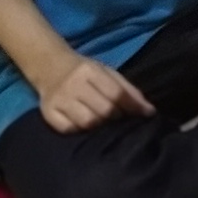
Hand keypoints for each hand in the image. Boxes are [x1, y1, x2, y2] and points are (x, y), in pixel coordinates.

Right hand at [35, 56, 149, 132]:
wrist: (49, 67)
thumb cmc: (84, 72)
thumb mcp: (107, 73)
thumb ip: (128, 90)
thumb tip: (149, 111)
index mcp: (89, 70)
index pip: (115, 92)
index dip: (131, 106)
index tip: (144, 115)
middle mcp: (73, 84)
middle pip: (103, 110)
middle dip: (116, 117)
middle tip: (119, 119)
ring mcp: (59, 100)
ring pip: (87, 122)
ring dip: (100, 127)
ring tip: (103, 123)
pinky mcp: (48, 114)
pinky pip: (69, 130)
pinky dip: (80, 131)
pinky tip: (84, 126)